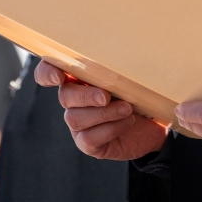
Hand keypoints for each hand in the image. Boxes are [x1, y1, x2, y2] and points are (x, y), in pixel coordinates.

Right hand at [34, 60, 167, 159]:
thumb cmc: (138, 92)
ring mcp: (79, 123)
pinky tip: (128, 121)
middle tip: (107, 96)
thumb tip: (119, 57)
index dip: (46, 73)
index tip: (59, 77)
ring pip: (75, 119)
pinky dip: (111, 128)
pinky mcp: (88, 144)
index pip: (47, 72)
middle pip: (64, 96)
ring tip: (127, 108)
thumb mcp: (129, 75)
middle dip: (86, 96)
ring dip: (104, 113)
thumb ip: (116, 67)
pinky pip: (89, 138)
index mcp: (78, 77)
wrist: (155, 122)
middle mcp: (73, 100)